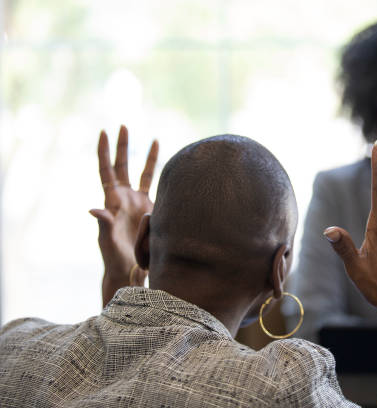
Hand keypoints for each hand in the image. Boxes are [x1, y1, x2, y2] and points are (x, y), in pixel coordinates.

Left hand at [90, 125, 158, 306]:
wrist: (128, 268)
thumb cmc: (115, 257)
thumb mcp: (107, 240)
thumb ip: (103, 224)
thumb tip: (93, 209)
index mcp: (111, 201)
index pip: (106, 170)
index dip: (104, 152)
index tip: (104, 133)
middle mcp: (122, 198)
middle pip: (121, 165)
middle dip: (122, 146)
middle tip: (122, 126)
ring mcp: (135, 202)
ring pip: (139, 173)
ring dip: (142, 156)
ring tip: (148, 137)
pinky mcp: (148, 208)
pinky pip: (153, 187)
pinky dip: (158, 173)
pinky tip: (166, 162)